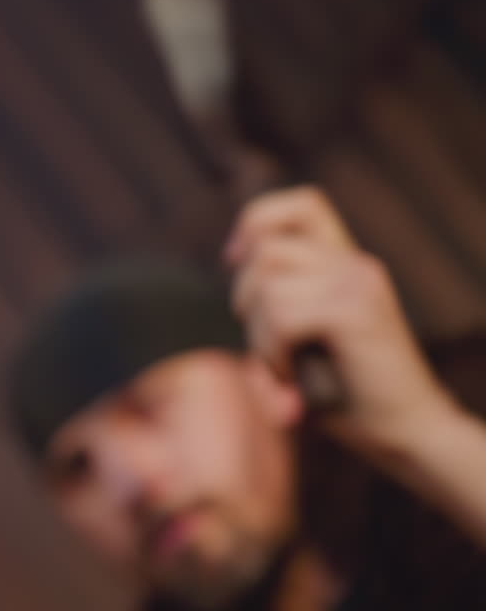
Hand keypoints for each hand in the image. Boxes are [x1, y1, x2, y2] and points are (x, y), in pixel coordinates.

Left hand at [223, 185, 457, 451]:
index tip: (235, 262)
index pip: (303, 203)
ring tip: (283, 366)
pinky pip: (281, 317)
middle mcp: (356, 264)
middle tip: (269, 347)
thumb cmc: (346, 394)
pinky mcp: (355, 312)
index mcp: (347, 263)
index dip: (257, 223)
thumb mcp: (303, 334)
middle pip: (267, 249)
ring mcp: (358, 284)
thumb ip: (279, 294)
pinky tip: (291, 377)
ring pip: (267, 285)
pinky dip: (272, 352)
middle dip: (246, 299)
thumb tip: (234, 257)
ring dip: (258, 334)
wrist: (406, 435)